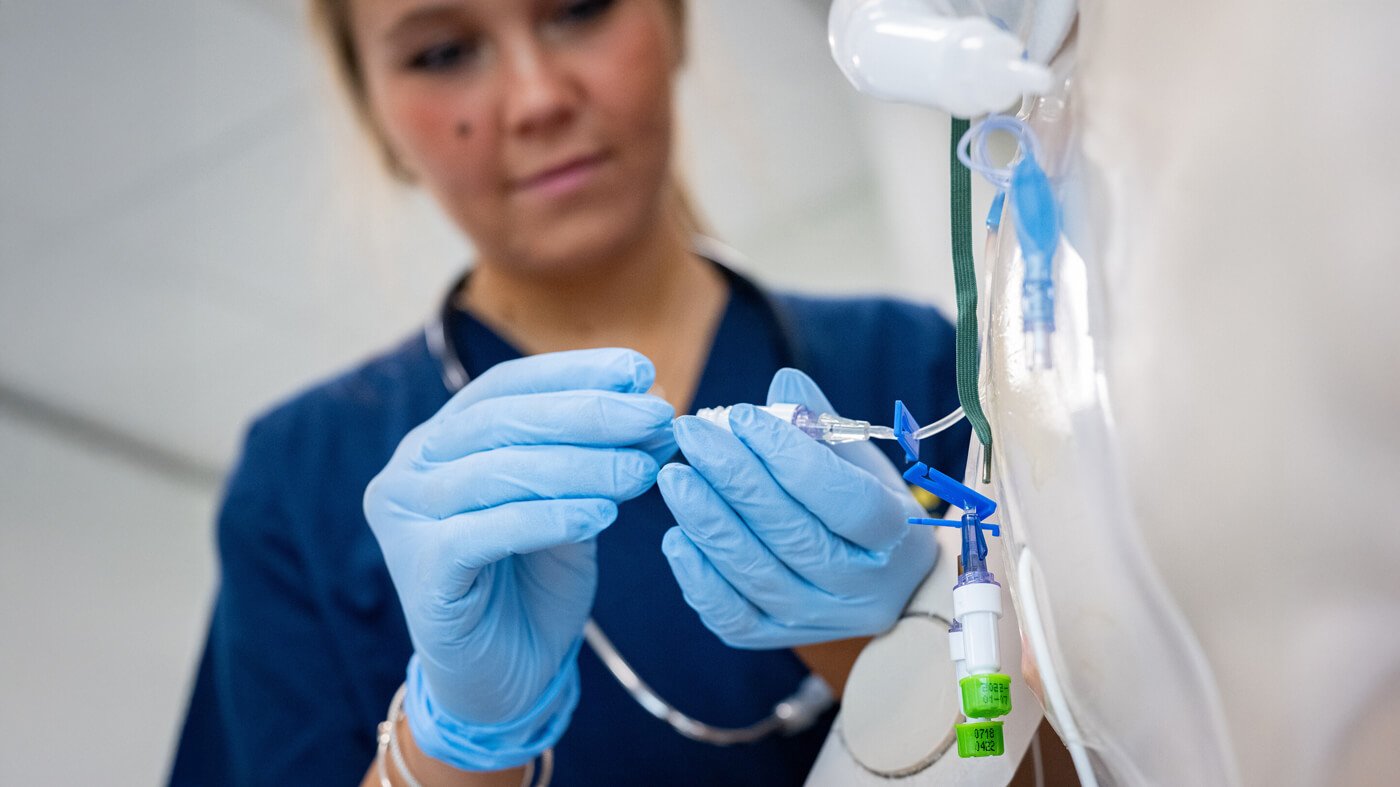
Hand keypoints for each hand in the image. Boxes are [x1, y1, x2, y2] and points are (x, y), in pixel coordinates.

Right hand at [364, 349, 673, 767]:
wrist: (505, 681)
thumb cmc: (535, 584)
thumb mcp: (574, 506)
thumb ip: (599, 458)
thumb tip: (655, 404)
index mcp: (440, 439)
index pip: (507, 386)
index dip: (574, 373)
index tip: (641, 371)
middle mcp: (410, 469)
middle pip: (502, 422)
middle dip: (589, 414)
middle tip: (657, 416)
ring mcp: (405, 519)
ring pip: (496, 473)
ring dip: (580, 466)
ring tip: (643, 470)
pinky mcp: (420, 571)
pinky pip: (486, 531)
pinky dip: (547, 518)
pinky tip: (602, 515)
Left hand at [659, 368, 935, 648]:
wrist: (881, 577)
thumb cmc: (864, 502)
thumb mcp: (857, 459)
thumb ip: (820, 421)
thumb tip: (782, 384)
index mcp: (894, 535)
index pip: (845, 501)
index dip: (790, 458)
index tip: (742, 416)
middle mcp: (862, 587)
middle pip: (793, 535)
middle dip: (735, 480)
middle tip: (691, 434)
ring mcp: (819, 619)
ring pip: (757, 575)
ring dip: (708, 522)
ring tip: (674, 476)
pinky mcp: (779, 637)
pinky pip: (733, 618)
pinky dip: (699, 579)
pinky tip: (677, 536)